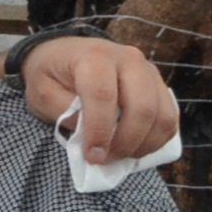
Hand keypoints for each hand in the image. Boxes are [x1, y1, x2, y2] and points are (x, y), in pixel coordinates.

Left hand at [15, 35, 177, 163]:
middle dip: (126, 141)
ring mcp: (148, 70)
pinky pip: (170, 115)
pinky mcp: (158, 83)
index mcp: (94, 57)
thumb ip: (65, 114)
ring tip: (120, 155)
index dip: (100, 131)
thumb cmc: (51, 74)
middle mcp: (128, 59)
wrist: (65, 53)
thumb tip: (92, 138)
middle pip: (142, 106)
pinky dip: (157, 137)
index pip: (103, 96)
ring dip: (145, 143)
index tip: (92, 156)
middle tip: (106, 159)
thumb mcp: (42, 93)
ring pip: (163, 113)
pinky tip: (135, 147)